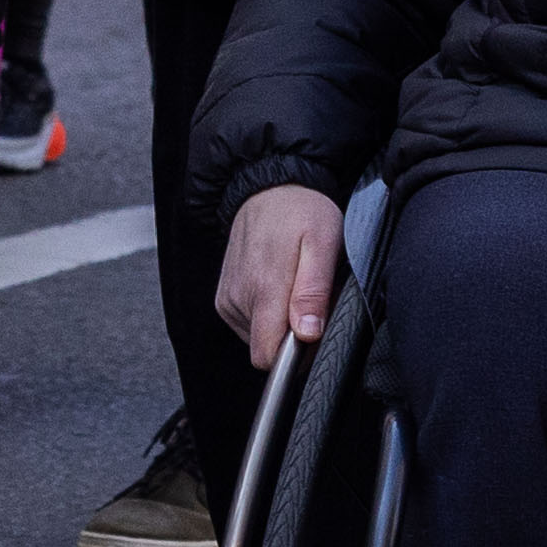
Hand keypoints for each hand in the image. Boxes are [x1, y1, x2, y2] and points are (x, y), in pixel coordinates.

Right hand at [216, 183, 349, 371]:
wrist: (268, 190)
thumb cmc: (300, 212)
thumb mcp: (322, 242)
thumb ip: (313, 291)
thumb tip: (306, 333)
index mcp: (264, 288)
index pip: (268, 355)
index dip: (295, 357)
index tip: (313, 334)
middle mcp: (239, 298)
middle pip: (267, 348)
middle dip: (294, 335)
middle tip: (311, 299)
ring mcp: (228, 299)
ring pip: (258, 338)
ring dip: (280, 323)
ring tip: (294, 287)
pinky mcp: (224, 299)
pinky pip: (249, 326)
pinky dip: (267, 314)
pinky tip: (277, 287)